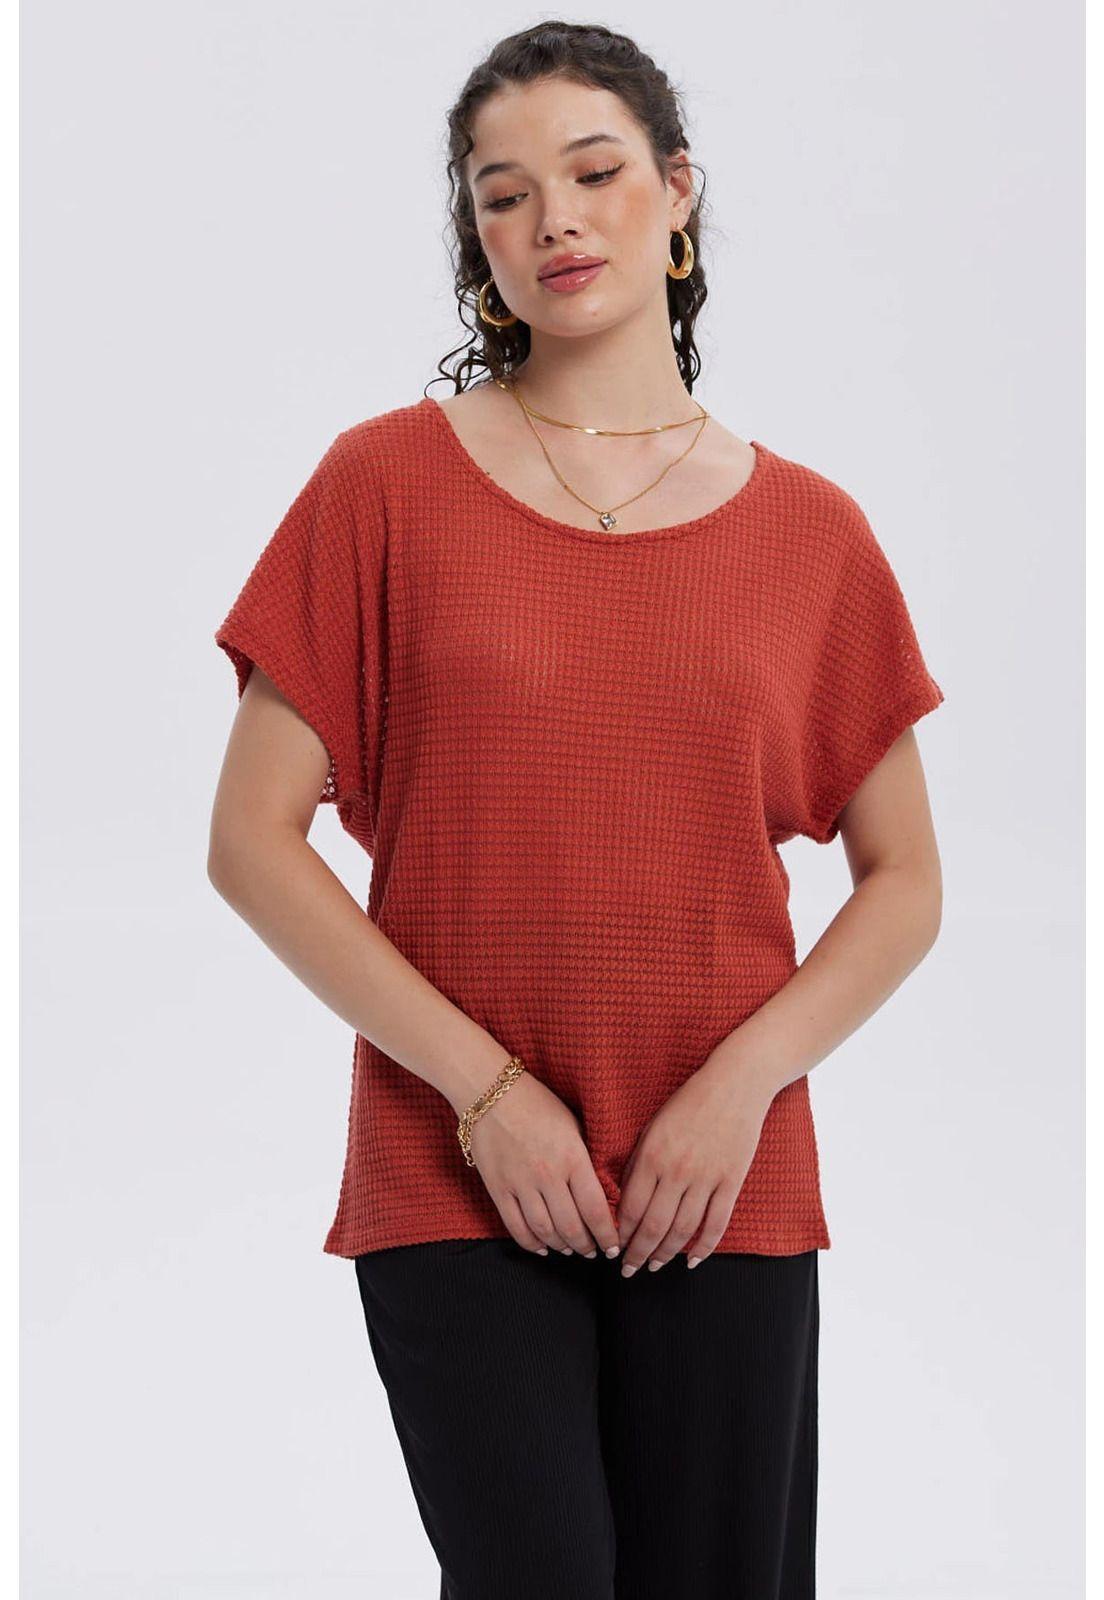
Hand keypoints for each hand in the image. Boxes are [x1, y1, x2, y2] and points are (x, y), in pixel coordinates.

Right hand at [468, 1072, 621, 1260]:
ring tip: (571, 1250)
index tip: (613, 1248)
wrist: (491, 1092)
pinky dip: (531, 1243)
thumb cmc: (538, 1103)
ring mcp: (520, 1184)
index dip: (607, 1236)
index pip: (595, 1210)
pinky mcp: (498, 1188)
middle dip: (587, 1246)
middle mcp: (548, 1175)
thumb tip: (603, 1191)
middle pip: (572, 1227)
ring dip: (562, 1246)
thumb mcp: (573, 1125)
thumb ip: (586, 1159)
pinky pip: (515, 1226)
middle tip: (594, 1252)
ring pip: (545, 1231)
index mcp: (572, 1157)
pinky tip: (542, 1248)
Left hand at [616, 1057, 773, 1274]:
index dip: (621, 1235)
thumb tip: (622, 1197)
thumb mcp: (653, 1126)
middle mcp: (677, 1171)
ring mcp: (706, 1178)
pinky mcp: (731, 1181)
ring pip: (683, 1230)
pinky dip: (704, 1246)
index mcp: (652, 1155)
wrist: (735, 1084)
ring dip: (666, 1254)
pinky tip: (693, 1260)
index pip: (630, 1208)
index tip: (614, 1248)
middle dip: (638, 1253)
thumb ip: (638, 1161)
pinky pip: (716, 1223)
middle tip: (629, 1270)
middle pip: (654, 1226)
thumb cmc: (688, 1101)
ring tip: (655, 1266)